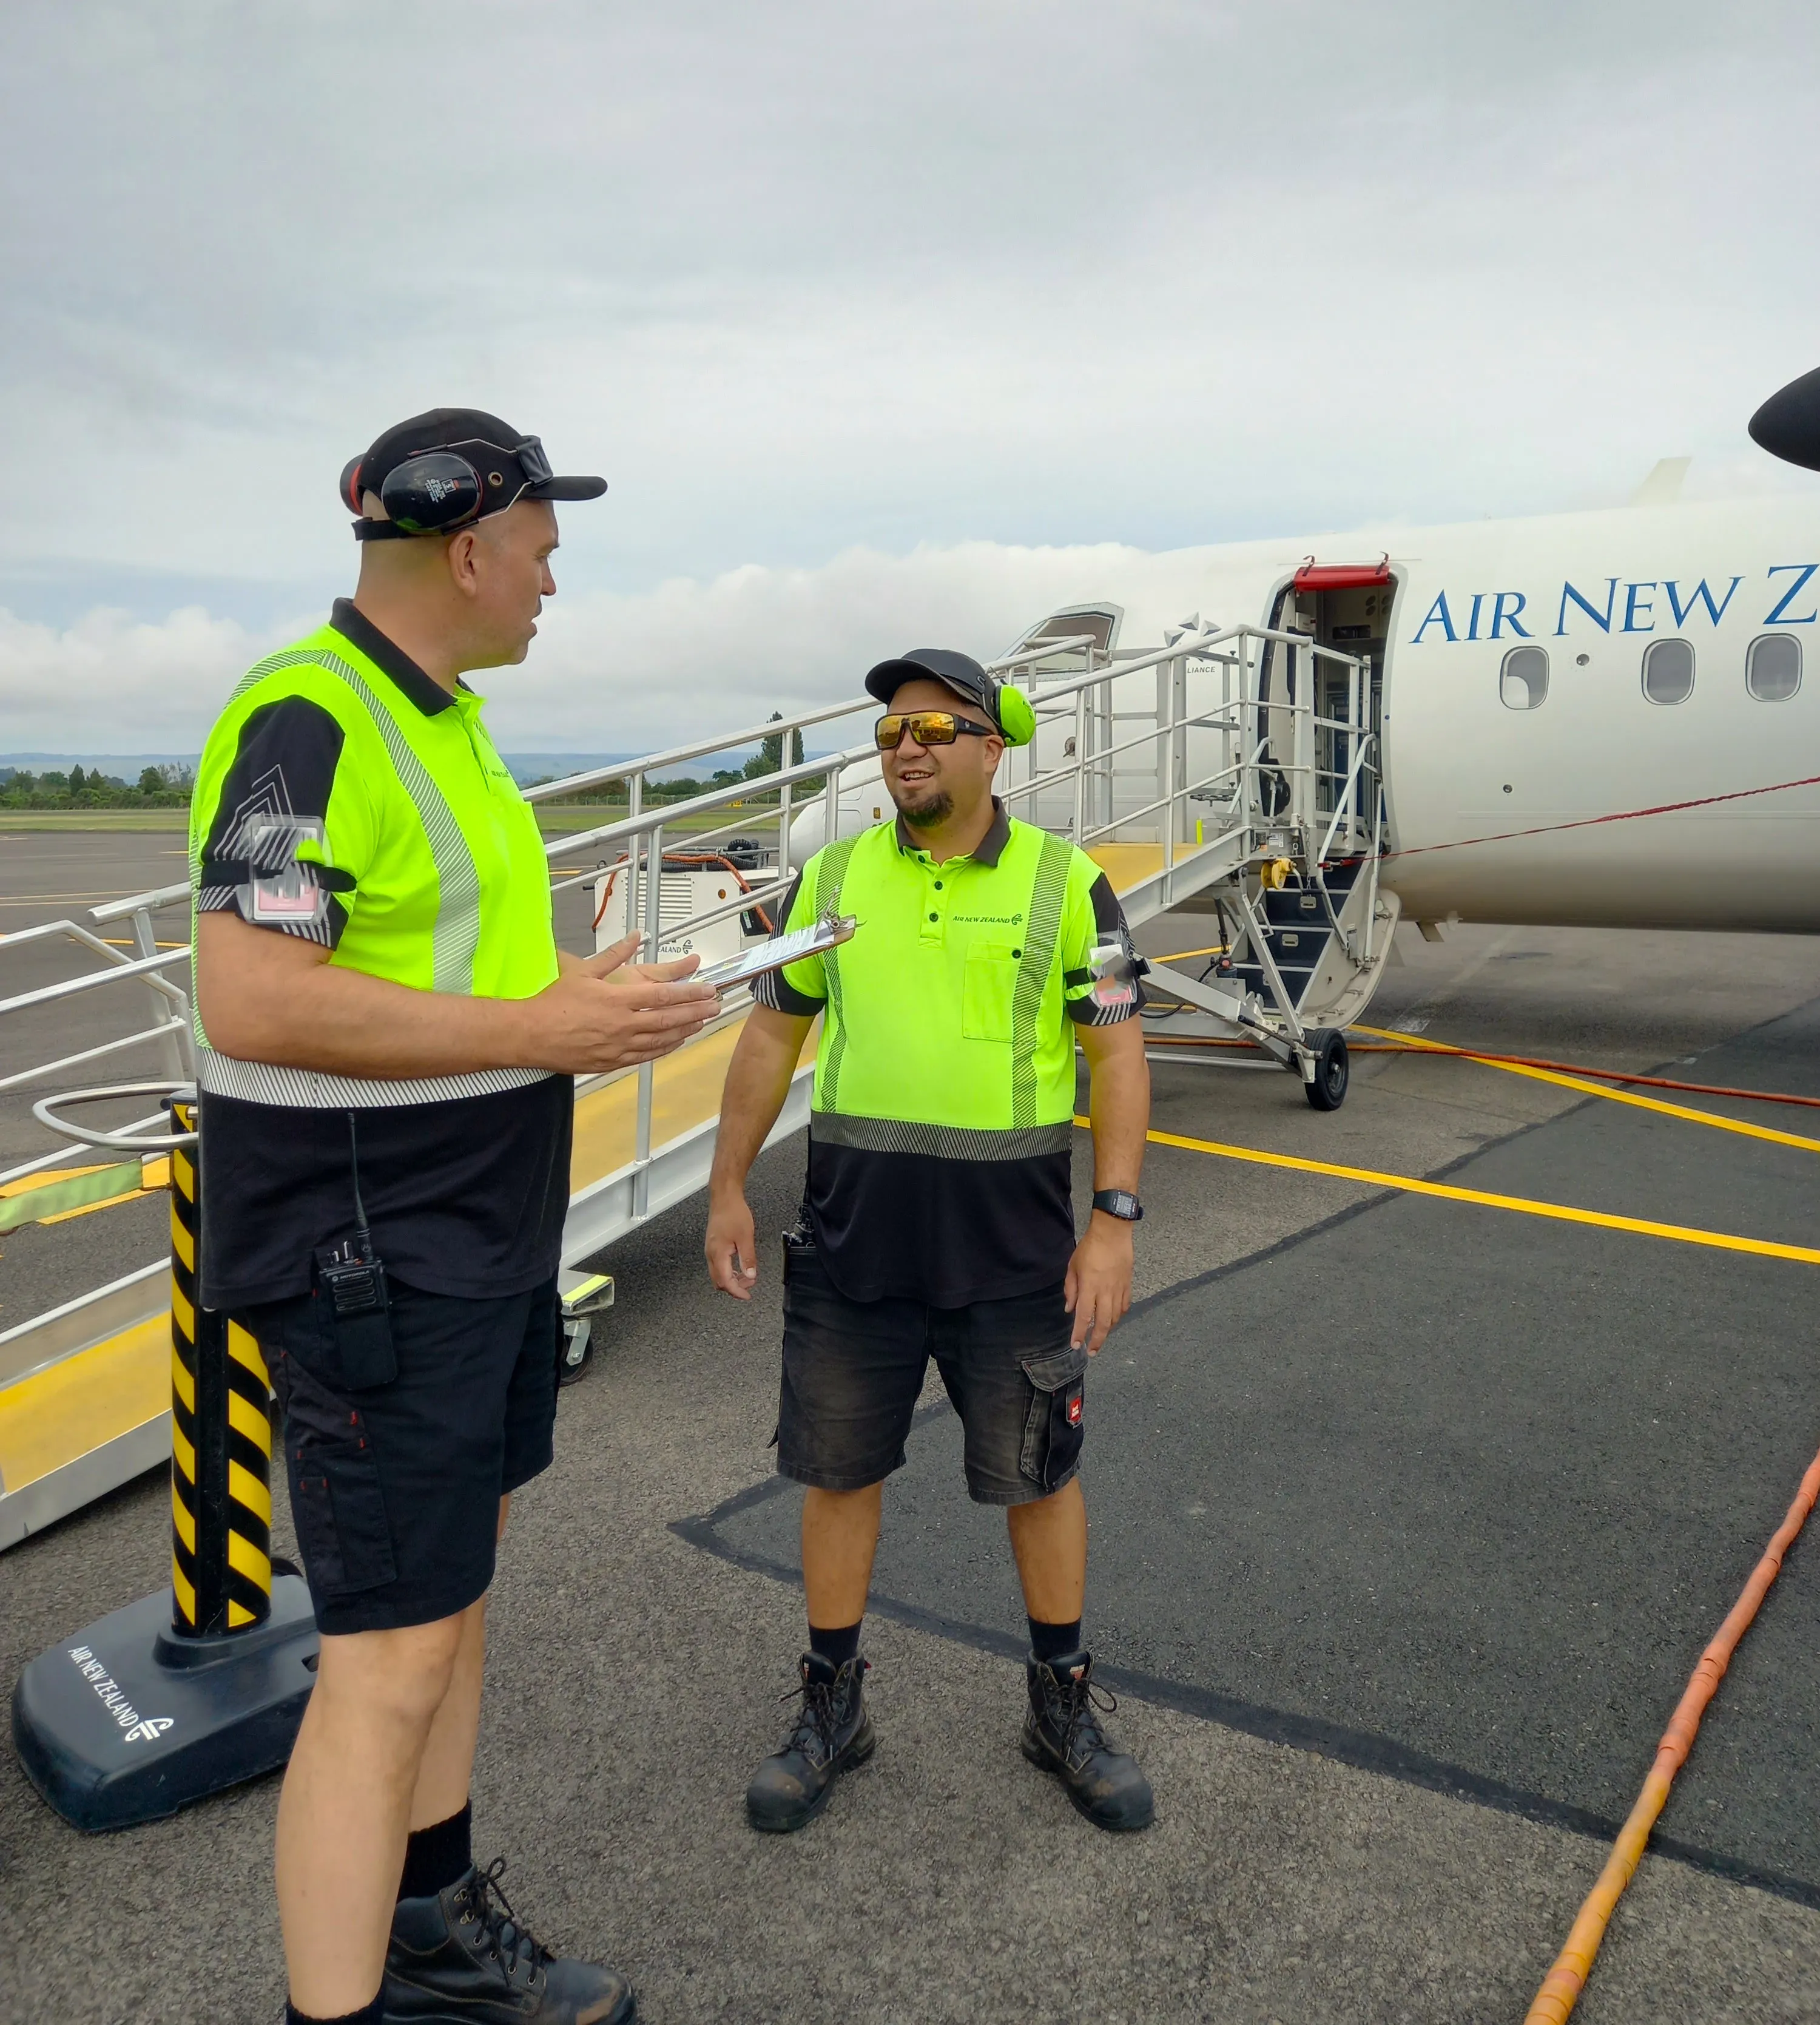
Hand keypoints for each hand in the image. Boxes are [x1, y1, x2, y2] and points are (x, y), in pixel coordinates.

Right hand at [520, 935, 715, 1073]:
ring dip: (685, 1031)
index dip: (690, 993)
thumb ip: (613, 954)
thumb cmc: (554, 1003)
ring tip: (702, 1023)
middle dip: (696, 1012)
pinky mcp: (612, 1062)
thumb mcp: (584, 972)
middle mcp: (623, 1025)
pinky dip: (665, 1048)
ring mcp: (619, 1046)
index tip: (707, 990)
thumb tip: (635, 936)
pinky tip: (676, 1042)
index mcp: (618, 1000)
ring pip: (661, 1040)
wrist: (531, 1035)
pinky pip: (646, 1056)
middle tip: (715, 1006)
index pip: (664, 996)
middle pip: (669, 1019)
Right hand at [706, 1189, 759, 1297]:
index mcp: (718, 1254)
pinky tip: (738, 1268)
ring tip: (746, 1276)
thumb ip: (748, 1259)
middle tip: (749, 1286)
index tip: (747, 1296)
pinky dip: (728, 1272)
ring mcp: (710, 1250)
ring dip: (731, 1280)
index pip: (725, 1282)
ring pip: (717, 1274)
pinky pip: (718, 1266)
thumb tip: (750, 1275)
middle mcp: (710, 1254)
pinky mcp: (713, 1246)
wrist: (724, 1198)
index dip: (737, 1291)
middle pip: (719, 1281)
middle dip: (734, 1287)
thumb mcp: (746, 1237)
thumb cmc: (733, 1213)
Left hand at [1064, 1212, 1133, 1353]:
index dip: (1079, 1333)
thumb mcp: (1073, 1266)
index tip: (1076, 1345)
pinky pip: (1124, 1306)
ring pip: (1115, 1317)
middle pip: (1103, 1323)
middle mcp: (1105, 1292)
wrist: (1113, 1232)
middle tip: (1092, 1351)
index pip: (1083, 1317)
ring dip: (1108, 1329)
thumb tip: (1070, 1308)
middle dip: (1097, 1340)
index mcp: (1089, 1287)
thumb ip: (1071, 1289)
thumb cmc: (1090, 1247)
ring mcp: (1118, 1289)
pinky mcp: (1128, 1285)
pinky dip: (1118, 1316)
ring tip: (1100, 1335)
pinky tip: (1113, 1318)